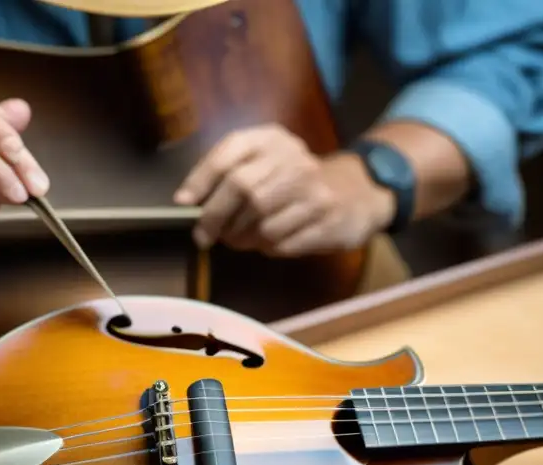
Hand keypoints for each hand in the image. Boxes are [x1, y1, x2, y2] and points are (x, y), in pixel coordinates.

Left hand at [174, 124, 394, 256]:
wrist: (357, 191)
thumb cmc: (296, 179)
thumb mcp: (266, 161)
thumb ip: (228, 172)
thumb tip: (187, 201)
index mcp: (273, 139)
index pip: (230, 153)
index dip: (201, 179)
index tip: (184, 203)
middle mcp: (295, 160)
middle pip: (242, 189)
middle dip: (215, 217)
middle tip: (204, 236)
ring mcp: (314, 192)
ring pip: (260, 222)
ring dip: (240, 238)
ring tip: (238, 239)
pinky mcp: (327, 222)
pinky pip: (281, 244)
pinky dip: (266, 248)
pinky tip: (268, 242)